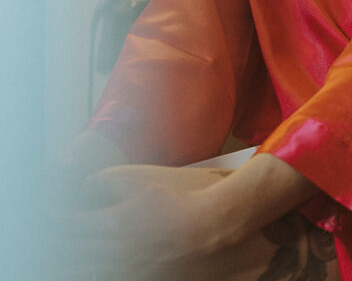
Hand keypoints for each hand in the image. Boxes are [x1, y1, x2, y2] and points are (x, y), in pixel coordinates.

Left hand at [53, 164, 235, 280]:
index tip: (44, 215)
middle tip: (42, 238)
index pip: (67, 226)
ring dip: (68, 259)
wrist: (211, 230)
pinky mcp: (139, 279)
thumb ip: (106, 181)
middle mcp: (114, 252)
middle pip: (70, 252)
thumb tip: (86, 187)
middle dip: (52, 243)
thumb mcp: (140, 179)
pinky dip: (90, 269)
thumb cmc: (179, 201)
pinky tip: (88, 263)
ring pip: (83, 269)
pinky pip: (105, 277)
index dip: (51, 221)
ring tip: (60, 250)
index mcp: (111, 224)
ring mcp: (126, 270)